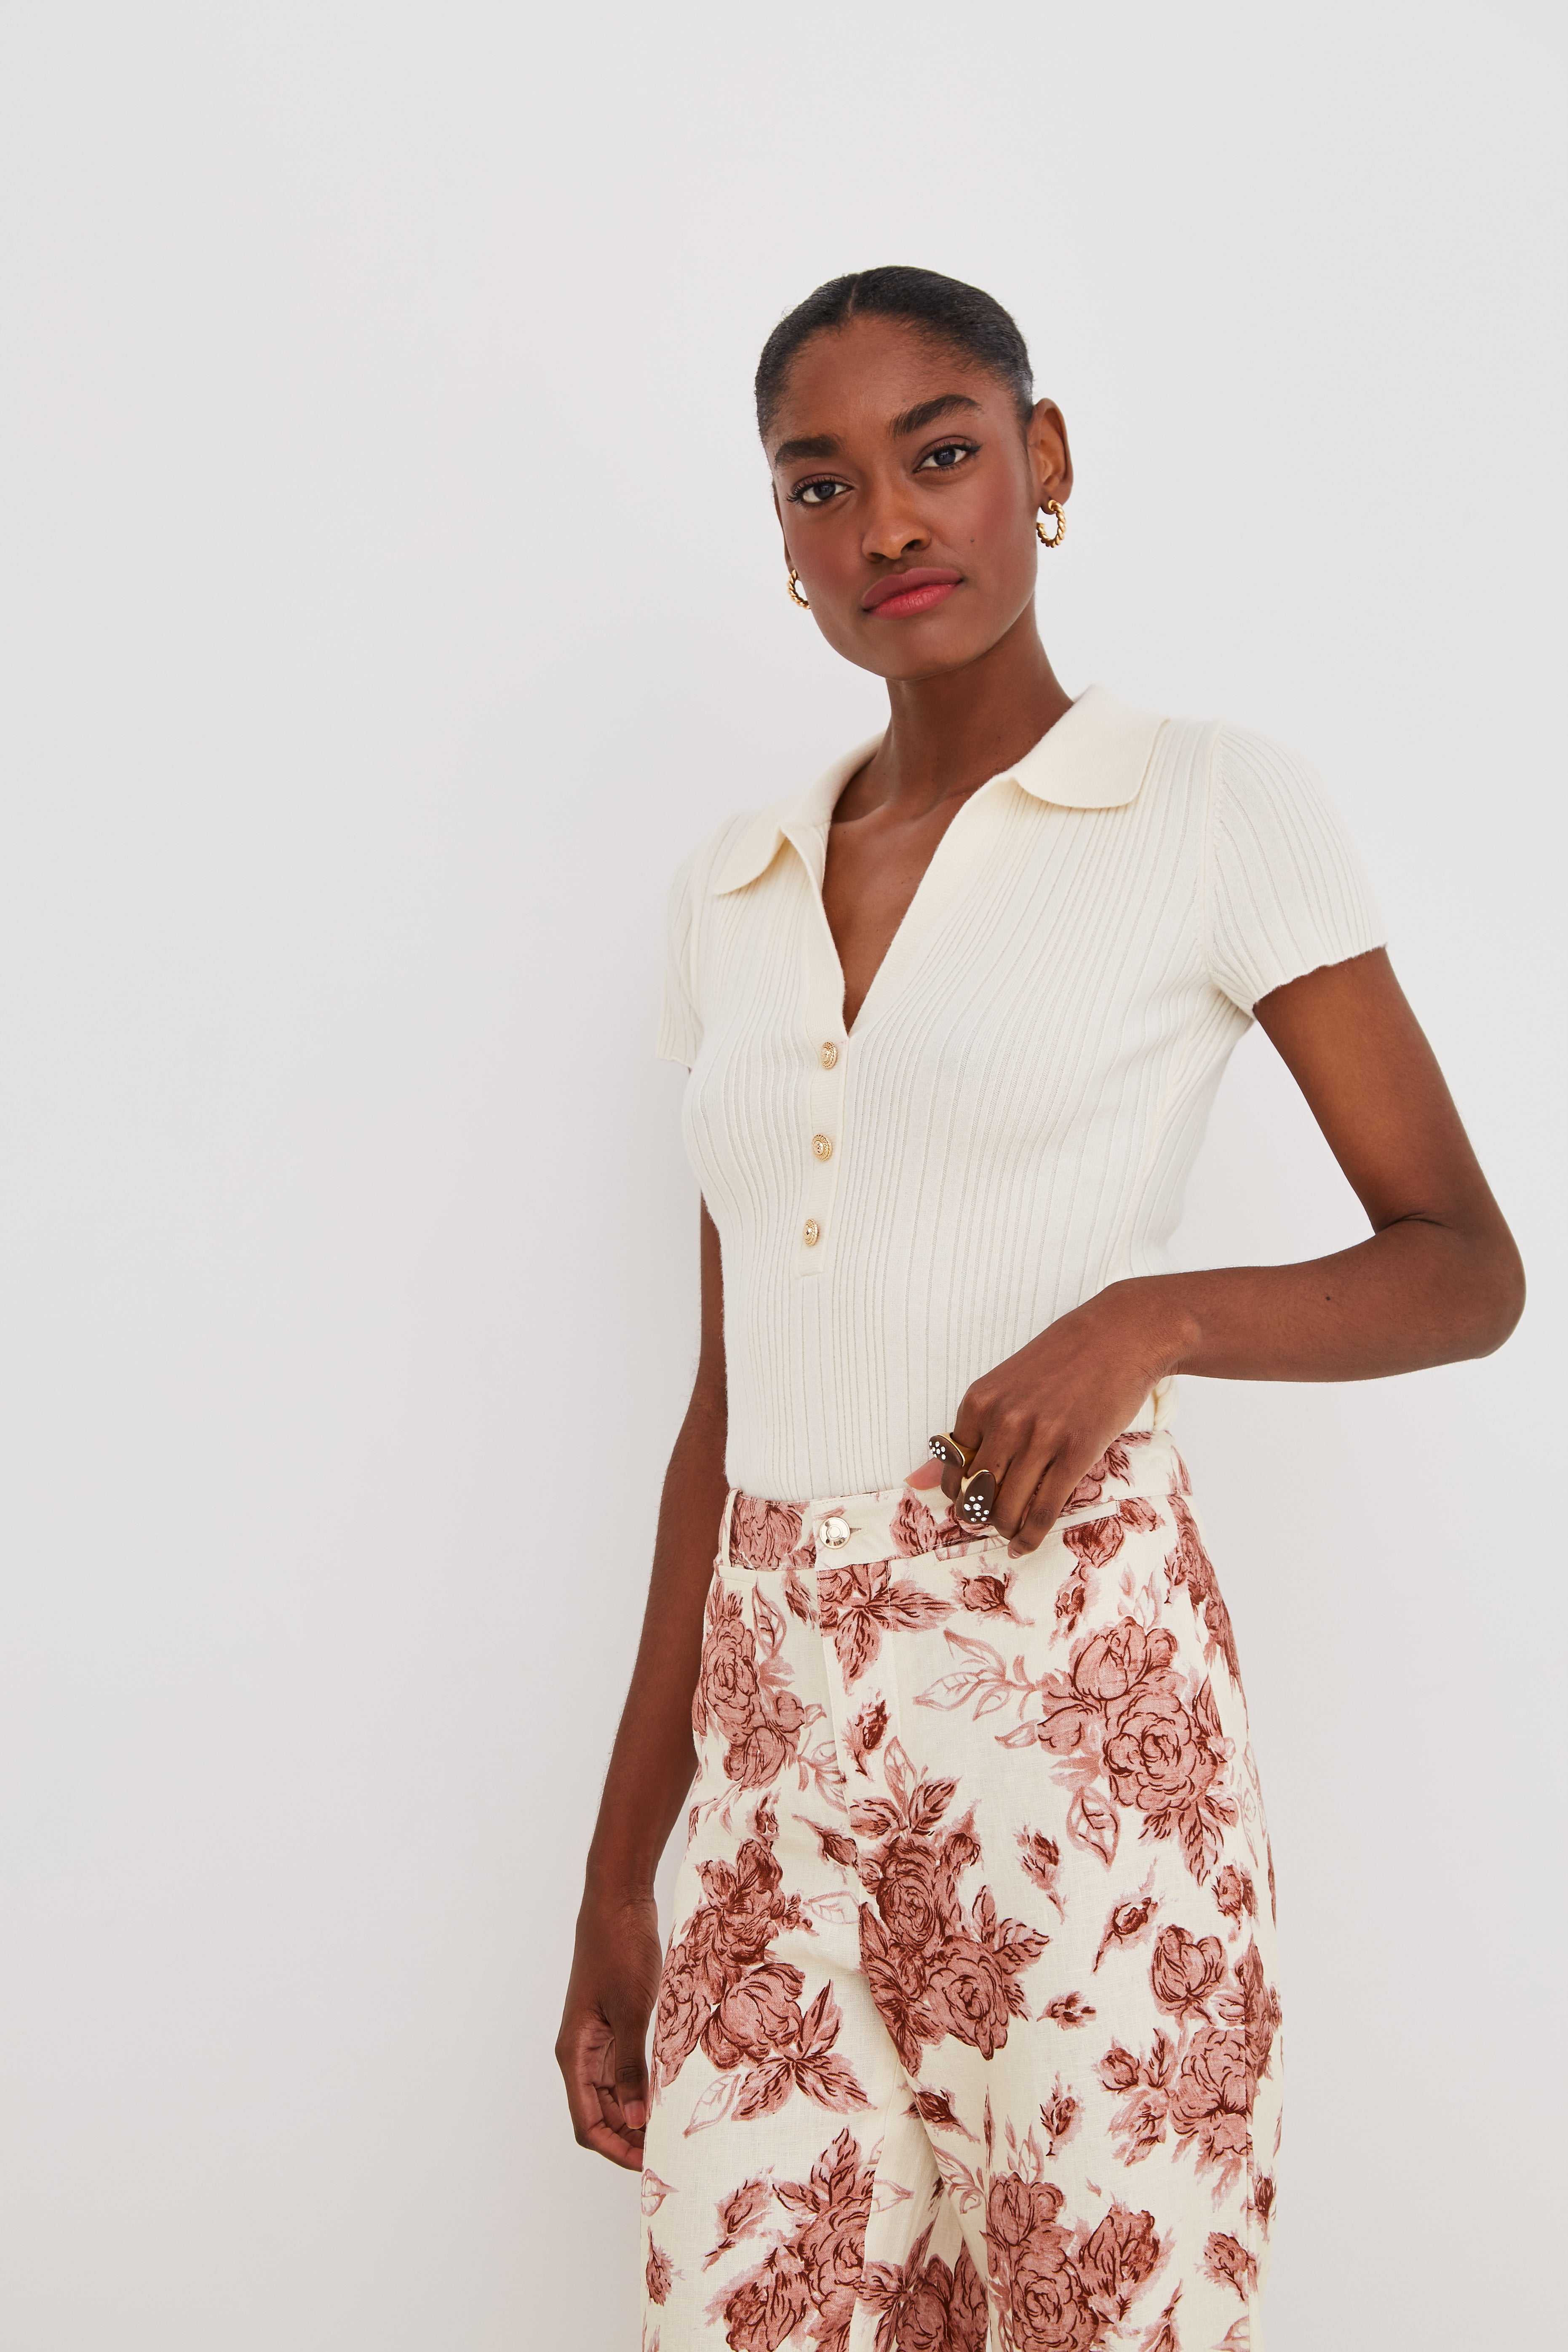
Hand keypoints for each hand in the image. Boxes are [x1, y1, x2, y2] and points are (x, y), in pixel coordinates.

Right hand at [555, 1888, 664, 2169]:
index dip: (614, 2150)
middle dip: (628, 2139)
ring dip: (636, 2117)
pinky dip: (642, 2089)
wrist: (618, 1902)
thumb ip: (631, 2068)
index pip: (587, 2123)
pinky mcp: (613, 2024)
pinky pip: (623, 2070)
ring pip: (612, 2095)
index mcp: (575, 2054)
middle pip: (599, 2115)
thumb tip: (636, 2124)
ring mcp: (596, 2039)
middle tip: (668, 2155)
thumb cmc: (620, 1950)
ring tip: (671, 2134)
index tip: (648, 2165)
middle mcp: (580, 2053)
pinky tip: (667, 2097)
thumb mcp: (631, 2011)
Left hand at [917, 1281, 1190, 1555]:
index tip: (968, 1502)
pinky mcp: (1076, 1453)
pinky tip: (1027, 1543)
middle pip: (977, 1492)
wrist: (1118, 1335)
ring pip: (1008, 1507)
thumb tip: (916, 1480)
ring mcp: (1041, 1438)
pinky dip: (1032, 1535)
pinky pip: (1044, 1509)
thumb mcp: (1005, 1385)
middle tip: (991, 1522)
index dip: (958, 1493)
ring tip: (1011, 1532)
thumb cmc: (1061, 1359)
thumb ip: (969, 1432)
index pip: (952, 1468)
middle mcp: (1004, 1421)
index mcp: (979, 1402)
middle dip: (980, 1515)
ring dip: (1006, 1528)